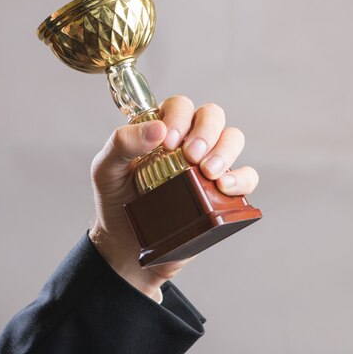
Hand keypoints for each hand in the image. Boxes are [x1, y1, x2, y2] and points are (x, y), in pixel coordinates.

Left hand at [88, 96, 258, 301]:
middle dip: (206, 132)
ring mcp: (208, 166)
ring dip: (225, 151)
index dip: (179, 117)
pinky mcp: (222, 193)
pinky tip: (224, 187)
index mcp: (162, 129)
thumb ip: (121, 143)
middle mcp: (188, 142)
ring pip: (233, 139)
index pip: (180, 106)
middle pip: (212, 116)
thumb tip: (157, 129)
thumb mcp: (106, 170)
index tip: (168, 142)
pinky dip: (241, 178)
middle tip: (192, 156)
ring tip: (209, 173)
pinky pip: (246, 176)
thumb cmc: (116, 202)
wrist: (126, 247)